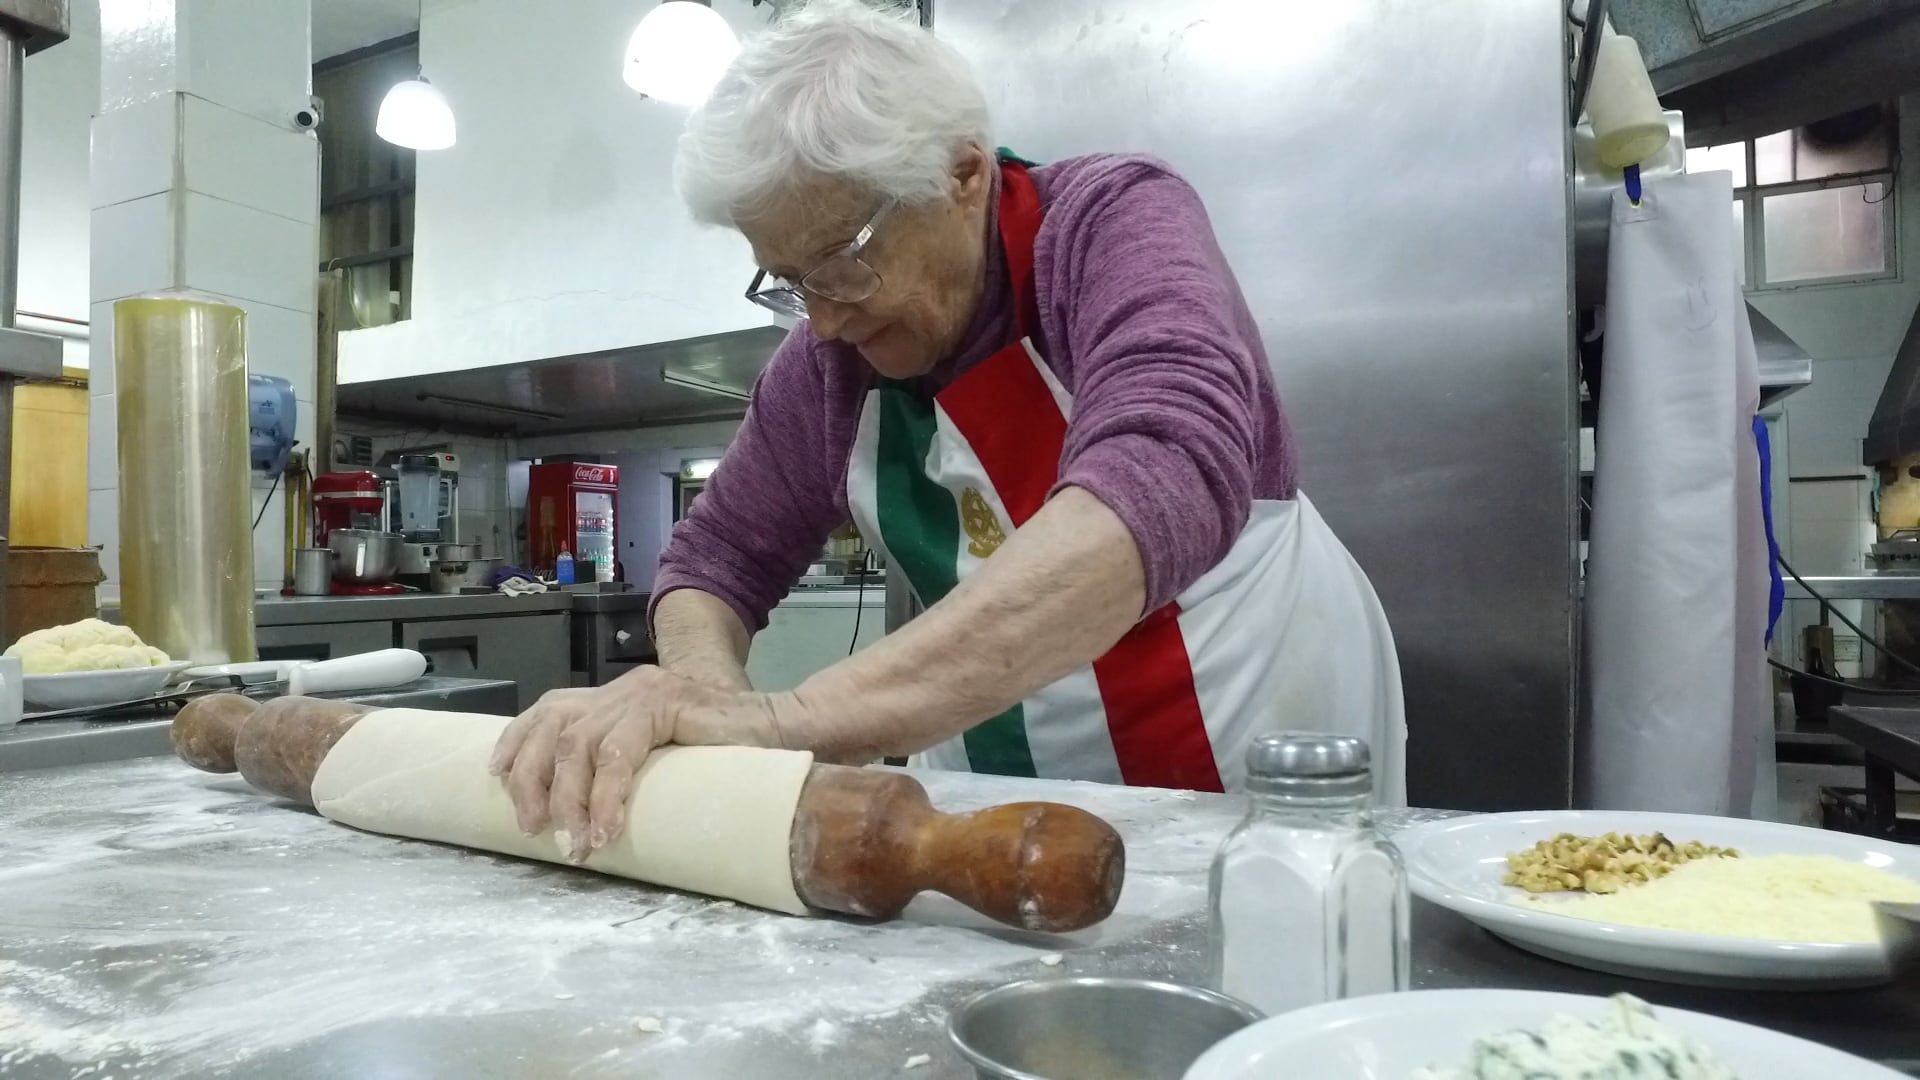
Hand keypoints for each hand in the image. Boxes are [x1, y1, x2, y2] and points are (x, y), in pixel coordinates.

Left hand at [487, 666, 782, 860]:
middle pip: (553, 725)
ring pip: (578, 742)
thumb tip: (582, 818)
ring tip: (573, 843)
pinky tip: (605, 828)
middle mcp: (624, 689)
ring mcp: (644, 692)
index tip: (494, 776)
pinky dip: (606, 795)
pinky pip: (619, 752)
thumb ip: (629, 766)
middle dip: (532, 781)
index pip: (551, 708)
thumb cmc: (728, 755)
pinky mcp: (667, 703)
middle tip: (534, 830)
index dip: (517, 740)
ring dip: (567, 798)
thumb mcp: (662, 758)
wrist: (787, 729)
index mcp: (617, 697)